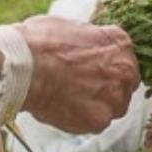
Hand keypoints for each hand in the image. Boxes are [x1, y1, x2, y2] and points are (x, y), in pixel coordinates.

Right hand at [16, 16, 137, 132]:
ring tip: (71, 101)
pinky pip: (97, 124)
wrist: (26, 66)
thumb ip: (88, 40)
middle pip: (124, 85)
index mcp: (119, 43)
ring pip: (114, 108)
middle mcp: (125, 70)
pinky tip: (64, 110)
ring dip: (98, 106)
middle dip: (108, 89)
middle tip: (83, 90)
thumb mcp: (72, 27)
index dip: (107, 68)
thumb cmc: (41, 43)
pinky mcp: (100, 120)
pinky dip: (82, 120)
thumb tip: (83, 46)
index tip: (93, 73)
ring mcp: (115, 96)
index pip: (124, 61)